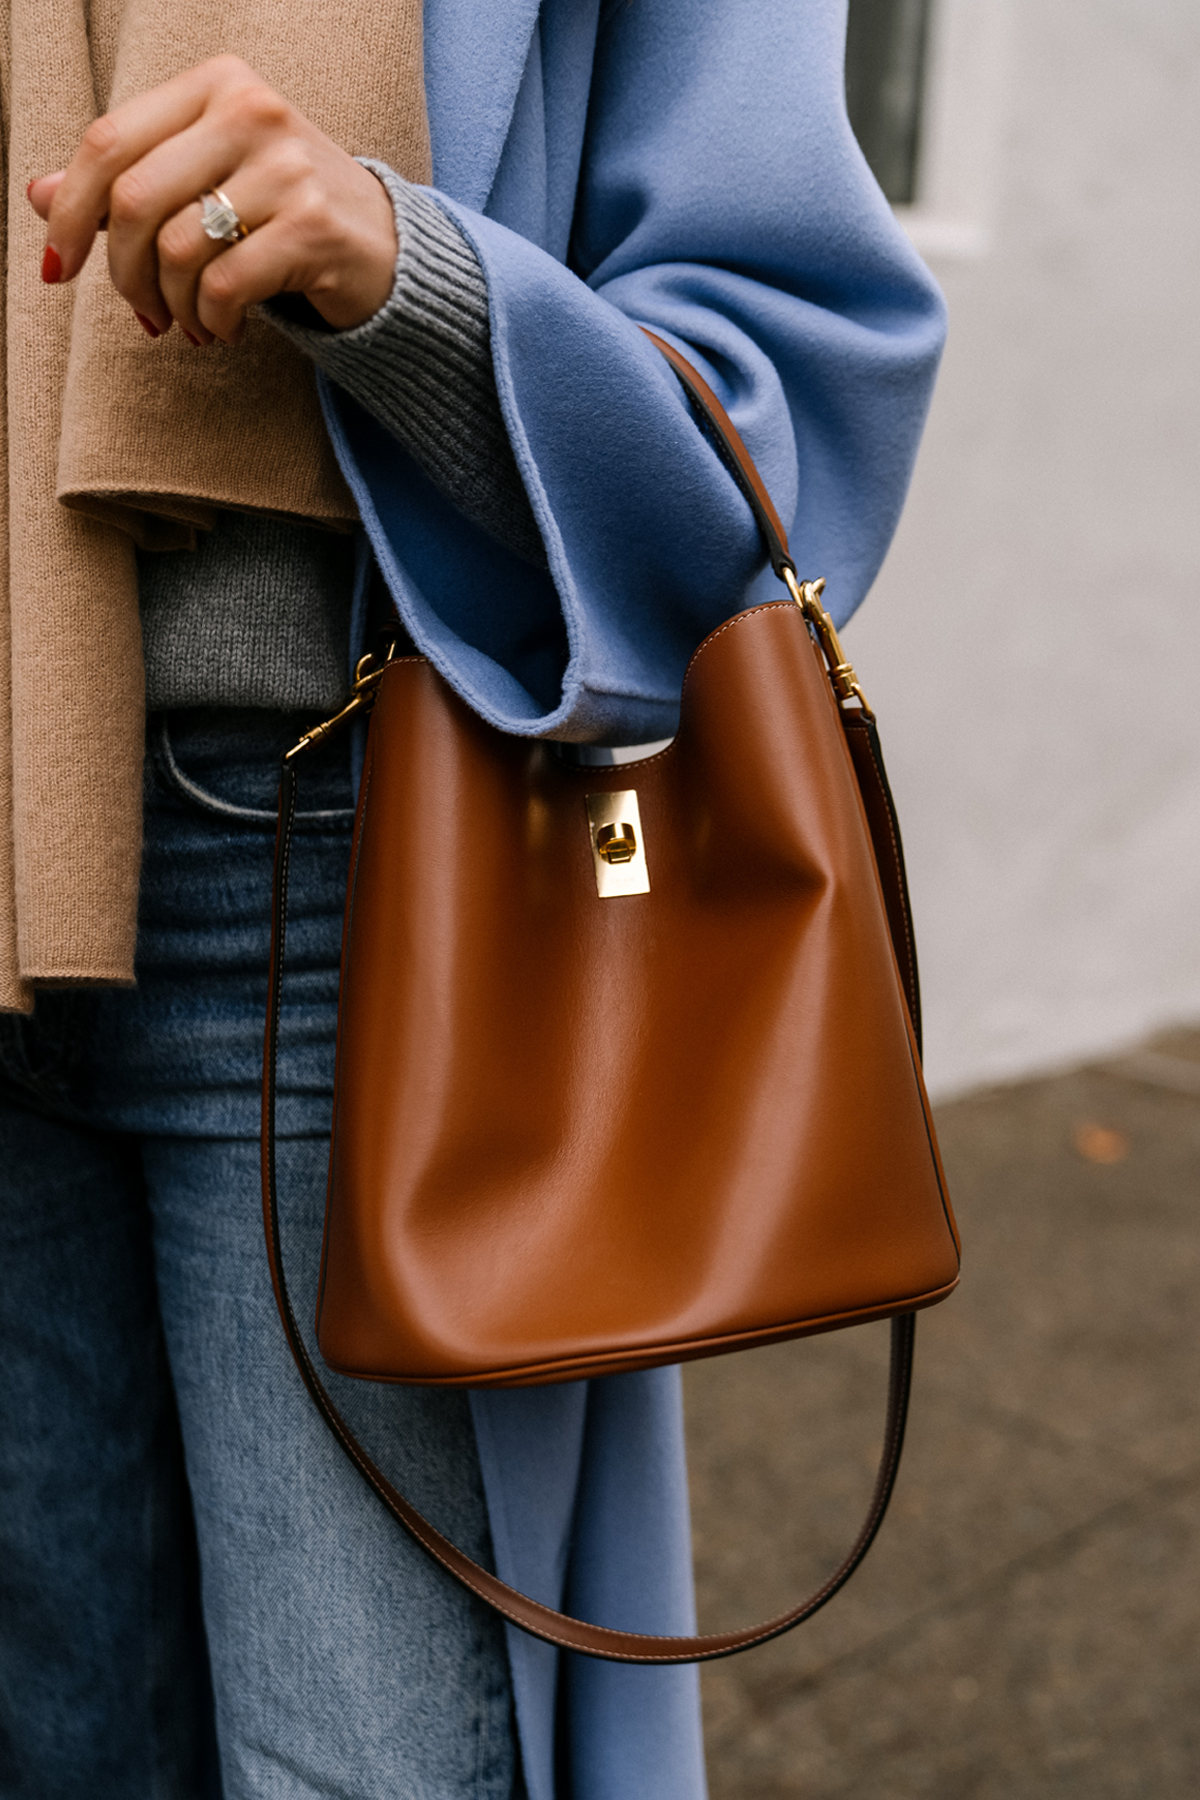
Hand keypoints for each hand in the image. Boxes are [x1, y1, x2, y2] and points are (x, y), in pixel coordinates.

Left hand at [27, 56, 397, 344]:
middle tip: (141, 311)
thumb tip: (37, 195)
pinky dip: (212, 319)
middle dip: (122, 272)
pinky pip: (224, 285)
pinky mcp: (313, 226)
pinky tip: (224, 328)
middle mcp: (251, 111)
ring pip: (176, 247)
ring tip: (189, 323)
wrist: (387, 248)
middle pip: (135, 199)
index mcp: (216, 85)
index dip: (69, 211)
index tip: (58, 266)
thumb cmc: (284, 213)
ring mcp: (287, 166)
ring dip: (171, 304)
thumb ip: (127, 182)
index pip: (109, 143)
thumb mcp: (205, 180)